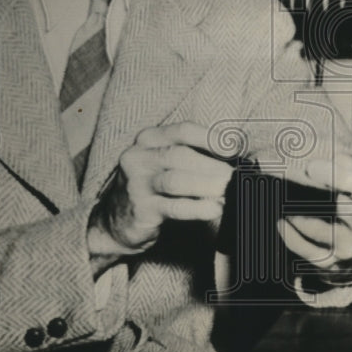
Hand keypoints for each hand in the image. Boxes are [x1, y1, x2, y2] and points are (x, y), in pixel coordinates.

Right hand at [88, 121, 237, 267]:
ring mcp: (136, 183)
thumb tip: (235, 155)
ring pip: (176, 180)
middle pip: (181, 155)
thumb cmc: (152, 186)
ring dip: (207, 185)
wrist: (115, 221)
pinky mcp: (140, 209)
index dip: (212, 138)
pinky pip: (174, 207)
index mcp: (149, 138)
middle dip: (212, 165)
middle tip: (236, 176)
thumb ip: (194, 155)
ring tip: (227, 191)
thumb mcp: (165, 163)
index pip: (184, 130)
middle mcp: (138, 156)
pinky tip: (215, 208)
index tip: (235, 148)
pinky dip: (198, 208)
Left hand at [276, 154, 351, 278]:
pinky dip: (290, 234)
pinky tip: (281, 221)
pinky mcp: (331, 264)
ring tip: (280, 197)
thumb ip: (350, 165)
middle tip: (288, 180)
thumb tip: (333, 157)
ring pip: (316, 229)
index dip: (336, 176)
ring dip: (295, 212)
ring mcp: (349, 249)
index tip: (311, 167)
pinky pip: (304, 249)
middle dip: (313, 193)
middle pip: (341, 209)